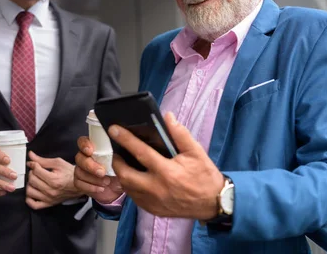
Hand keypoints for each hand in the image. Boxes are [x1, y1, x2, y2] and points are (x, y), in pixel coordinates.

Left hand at [25, 151, 81, 209]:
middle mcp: (50, 191)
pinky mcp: (48, 204)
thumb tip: (31, 156)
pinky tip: (33, 191)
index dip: (34, 164)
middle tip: (36, 171)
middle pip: (32, 180)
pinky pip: (34, 205)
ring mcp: (49, 199)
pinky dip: (29, 199)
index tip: (36, 164)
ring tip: (35, 180)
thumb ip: (43, 160)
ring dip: (30, 184)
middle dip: (32, 173)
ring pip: (30, 192)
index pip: (36, 170)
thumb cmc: (69, 173)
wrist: (78, 185)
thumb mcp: (58, 163)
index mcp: (54, 180)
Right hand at [74, 136, 122, 203]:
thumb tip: (112, 157)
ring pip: (78, 172)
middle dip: (90, 165)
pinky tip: (101, 188)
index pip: (83, 141)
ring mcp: (81, 170)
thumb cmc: (118, 173)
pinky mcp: (79, 182)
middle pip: (79, 157)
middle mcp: (85, 158)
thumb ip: (114, 159)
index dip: (84, 144)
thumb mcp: (120, 165)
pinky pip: (78, 183)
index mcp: (94, 149)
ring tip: (106, 182)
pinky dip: (90, 187)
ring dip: (93, 178)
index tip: (90, 151)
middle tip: (102, 172)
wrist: (117, 190)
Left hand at [110, 112, 224, 219]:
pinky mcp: (152, 209)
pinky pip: (134, 197)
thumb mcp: (196, 152)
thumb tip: (168, 117)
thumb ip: (180, 134)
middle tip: (118, 151)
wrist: (212, 203)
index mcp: (167, 172)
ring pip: (127, 187)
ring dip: (122, 174)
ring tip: (124, 162)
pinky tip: (134, 177)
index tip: (114, 129)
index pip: (140, 152)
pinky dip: (130, 186)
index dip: (125, 139)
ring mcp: (153, 201)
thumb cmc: (204, 175)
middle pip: (125, 174)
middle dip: (117, 160)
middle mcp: (156, 188)